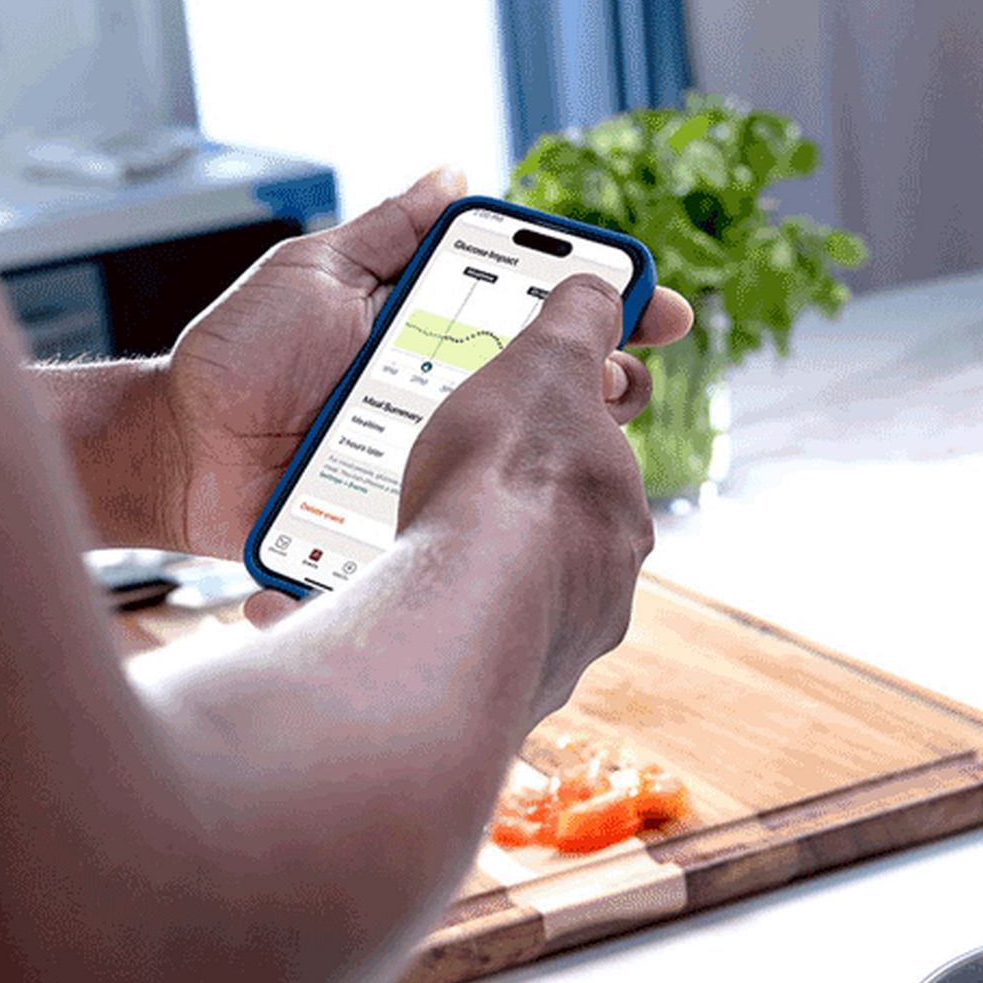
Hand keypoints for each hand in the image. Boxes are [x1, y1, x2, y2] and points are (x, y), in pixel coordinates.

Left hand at [160, 168, 692, 580]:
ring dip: (565, 455)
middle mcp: (446, 401)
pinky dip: (501, 525)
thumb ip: (383, 233)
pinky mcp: (403, 521)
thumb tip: (454, 171)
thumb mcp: (310, 274)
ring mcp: (429, 463)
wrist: (176, 450)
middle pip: (556, 397)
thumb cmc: (234, 356)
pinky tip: (529, 518)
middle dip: (609, 385)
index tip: (656, 305)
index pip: (540, 319)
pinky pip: (463, 528)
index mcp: (436, 337)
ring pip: (525, 466)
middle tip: (622, 381)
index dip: (606, 309)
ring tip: (583, 444)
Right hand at [389, 273, 671, 718]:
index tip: (506, 407)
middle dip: (501, 502)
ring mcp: (552, 647)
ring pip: (501, 594)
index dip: (552, 418)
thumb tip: (604, 287)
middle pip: (547, 527)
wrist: (458, 616)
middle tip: (436, 474)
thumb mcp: (547, 363)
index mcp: (618, 506)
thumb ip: (577, 319)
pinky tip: (365, 605)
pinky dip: (414, 624)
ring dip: (457, 569)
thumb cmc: (504, 484)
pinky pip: (447, 647)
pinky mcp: (488, 695)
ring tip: (390, 548)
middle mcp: (600, 584)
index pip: (596, 453)